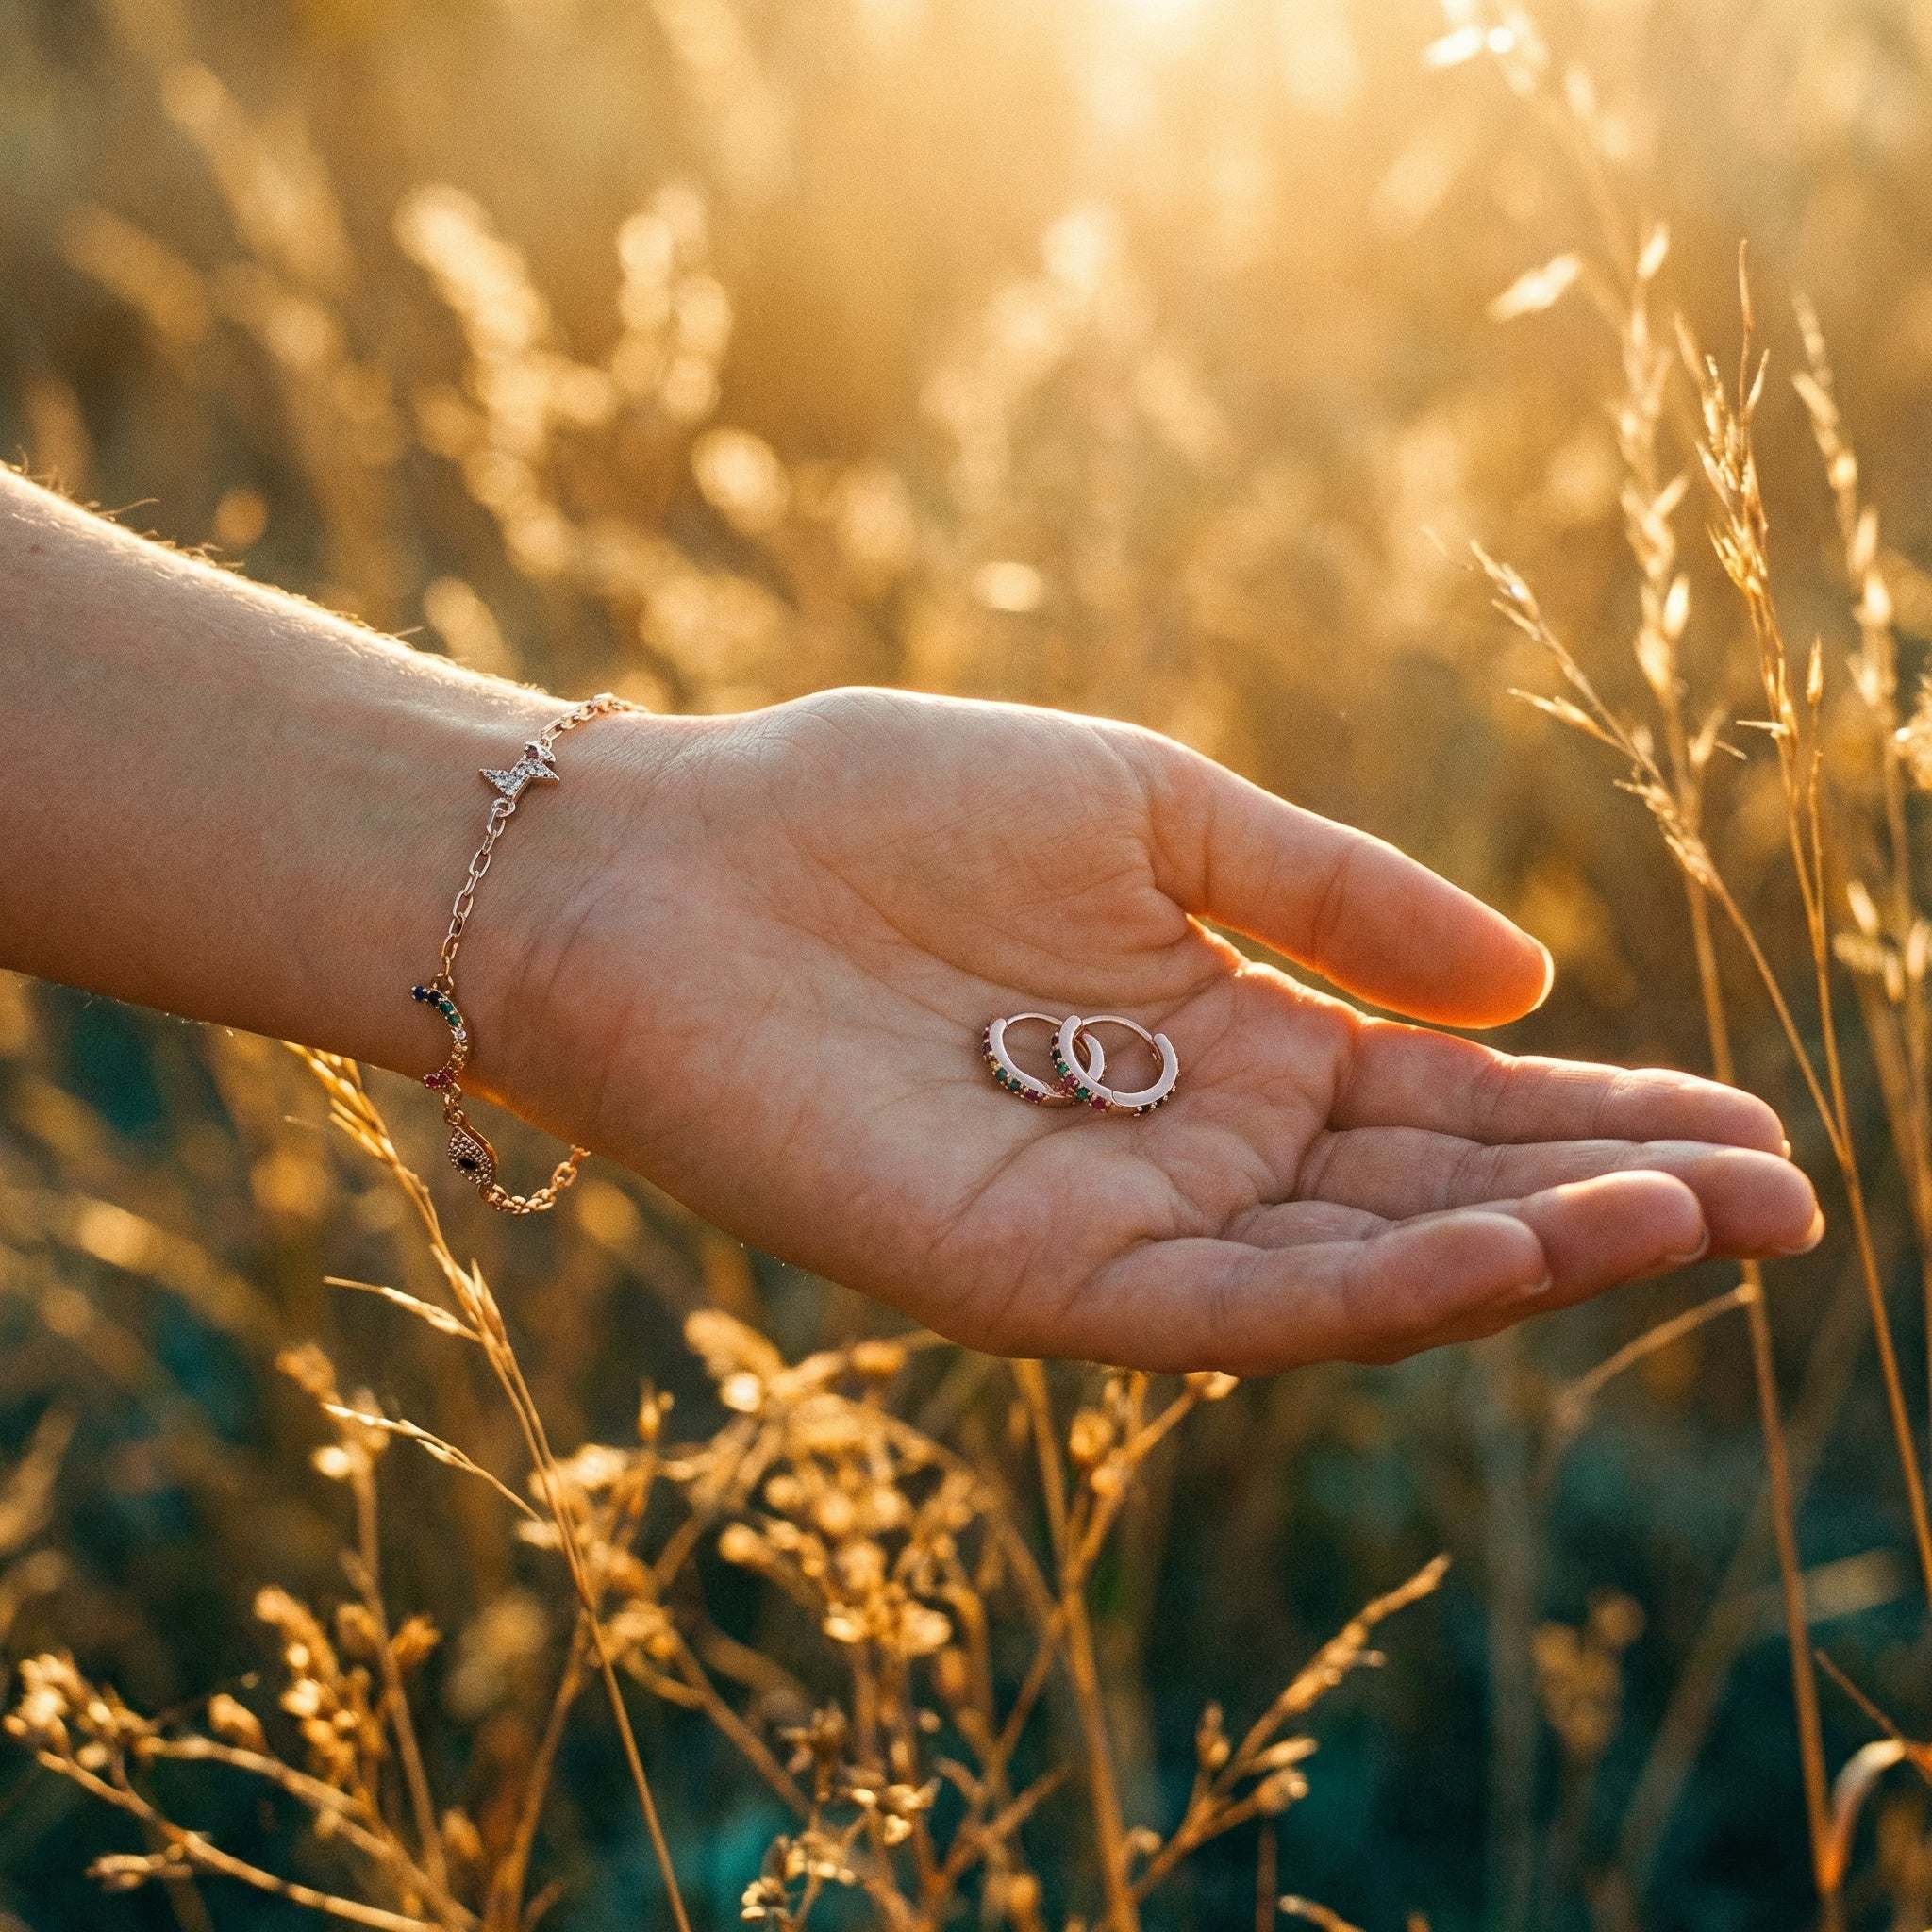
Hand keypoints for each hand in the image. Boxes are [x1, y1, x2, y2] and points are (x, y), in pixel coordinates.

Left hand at [490, 688, 1818, 1372]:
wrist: (671, 862)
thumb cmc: (885, 805)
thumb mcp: (1150, 809)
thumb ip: (1329, 896)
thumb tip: (1523, 984)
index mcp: (1220, 1036)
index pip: (1442, 1096)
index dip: (1592, 1111)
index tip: (1742, 1119)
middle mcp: (1188, 1150)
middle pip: (1425, 1195)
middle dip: (1601, 1199)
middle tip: (1783, 1198)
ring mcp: (1119, 1226)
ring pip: (1355, 1268)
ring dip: (1525, 1250)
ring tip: (1691, 1219)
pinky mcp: (1037, 1285)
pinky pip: (1235, 1307)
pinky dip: (1376, 1288)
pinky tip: (1502, 1248)